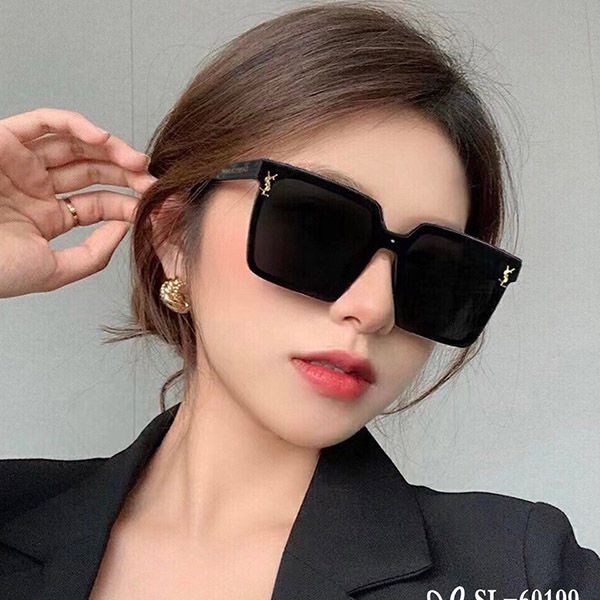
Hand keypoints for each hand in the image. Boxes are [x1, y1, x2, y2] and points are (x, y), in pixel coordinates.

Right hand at [0, 107, 156, 298]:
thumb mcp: (54, 270)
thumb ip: (93, 254)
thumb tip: (124, 228)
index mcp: (47, 217)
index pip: (99, 203)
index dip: (128, 201)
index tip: (154, 203)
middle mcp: (36, 188)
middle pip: (92, 171)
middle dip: (126, 173)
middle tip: (151, 179)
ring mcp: (22, 164)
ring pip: (74, 145)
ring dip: (110, 148)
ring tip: (136, 161)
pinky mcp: (4, 141)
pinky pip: (44, 122)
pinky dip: (75, 124)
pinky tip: (101, 138)